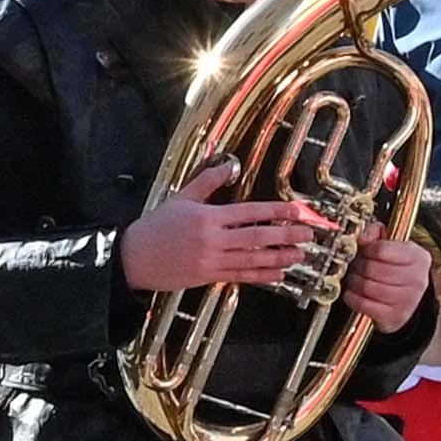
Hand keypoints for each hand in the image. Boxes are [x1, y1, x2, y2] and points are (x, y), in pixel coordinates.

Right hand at [118, 159, 328, 296]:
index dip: (276, 212)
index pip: (250, 212)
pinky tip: (278, 275)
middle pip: (257, 236)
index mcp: (208, 217)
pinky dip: (261, 276)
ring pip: (253, 258)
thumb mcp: (181, 198)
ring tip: (299, 256)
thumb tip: (228, 164)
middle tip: (308, 235)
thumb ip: (207, 182)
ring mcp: (211, 259)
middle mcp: (213, 239)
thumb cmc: (155, 227)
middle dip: (286, 235)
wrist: (132, 257)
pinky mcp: (207, 276)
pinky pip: (240, 275)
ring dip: (279, 257)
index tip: (297, 211)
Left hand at [346, 228, 434, 331]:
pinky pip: (363, 304)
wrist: (407, 301)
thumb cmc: (397, 271)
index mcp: (419, 257)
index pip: (381, 250)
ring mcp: (407, 299)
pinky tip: (354, 293)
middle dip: (358, 267)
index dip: (367, 250)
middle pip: (371, 269)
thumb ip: (377, 234)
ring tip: (355, 279)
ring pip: (366, 286)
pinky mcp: (394, 316)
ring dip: (354, 282)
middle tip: (356, 266)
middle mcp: (417, 278)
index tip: (365, 252)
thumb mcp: (394, 247)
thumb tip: (363, 235)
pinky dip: (352, 298)